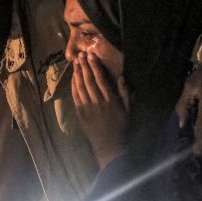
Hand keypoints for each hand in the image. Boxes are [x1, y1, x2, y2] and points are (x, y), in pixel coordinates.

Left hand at [72, 52, 131, 168]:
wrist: (110, 146)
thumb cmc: (121, 127)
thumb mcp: (129, 110)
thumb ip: (126, 93)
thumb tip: (121, 77)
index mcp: (110, 100)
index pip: (101, 79)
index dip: (95, 66)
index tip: (91, 56)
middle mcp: (98, 102)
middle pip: (89, 81)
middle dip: (84, 66)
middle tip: (80, 55)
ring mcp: (88, 108)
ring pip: (81, 87)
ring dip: (77, 74)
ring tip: (75, 63)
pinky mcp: (81, 114)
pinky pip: (75, 97)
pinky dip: (73, 86)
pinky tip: (72, 78)